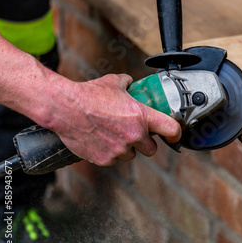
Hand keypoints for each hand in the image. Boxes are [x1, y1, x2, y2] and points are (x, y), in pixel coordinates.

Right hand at [49, 74, 180, 165]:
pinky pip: (113, 160)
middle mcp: (134, 135)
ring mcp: (120, 149)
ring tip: (112, 135)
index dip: (176, 134)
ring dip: (126, 149)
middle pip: (151, 149)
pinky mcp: (105, 159)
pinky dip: (109, 153)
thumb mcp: (114, 82)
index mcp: (142, 116)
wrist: (65, 108)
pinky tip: (100, 140)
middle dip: (144, 143)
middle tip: (135, 135)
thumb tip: (131, 82)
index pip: (172, 129)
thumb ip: (127, 84)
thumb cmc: (89, 94)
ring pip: (131, 155)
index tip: (175, 136)